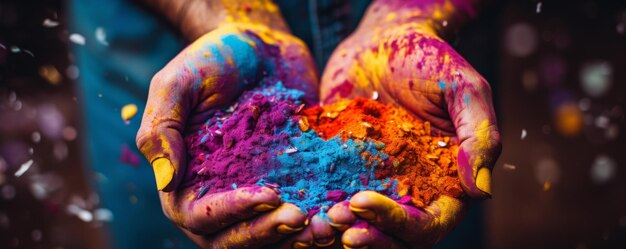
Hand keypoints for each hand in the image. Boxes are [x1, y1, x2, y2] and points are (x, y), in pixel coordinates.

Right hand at [136, 22, 318, 247]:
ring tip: (324, 227)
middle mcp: (219, 194)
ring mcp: (255, 191)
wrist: (262, 46)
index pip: (200, 216)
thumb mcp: (178, 83)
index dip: (231, 214)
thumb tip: (165, 180)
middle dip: (265, 233)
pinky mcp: (289, 183)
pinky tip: (339, 213)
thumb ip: (161, 129)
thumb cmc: (213, 58)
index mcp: (186, 180)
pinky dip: (316, 222)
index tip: (267, 195)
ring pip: (268, 236)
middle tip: (300, 218)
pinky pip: (300, 214)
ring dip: (293, 239)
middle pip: (233, 238)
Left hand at [320, 4, 500, 247]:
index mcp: (443, 182)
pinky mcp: (340, 173)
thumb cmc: (428, 61)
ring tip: (310, 223)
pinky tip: (293, 204)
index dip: (398, 225)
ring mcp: (372, 184)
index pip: (428, 224)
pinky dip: (313, 210)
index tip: (362, 202)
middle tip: (334, 223)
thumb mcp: (462, 88)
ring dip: (335, 232)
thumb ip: (479, 135)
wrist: (380, 43)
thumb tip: (480, 189)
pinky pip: (327, 200)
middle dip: (365, 236)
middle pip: (391, 236)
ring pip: (358, 226)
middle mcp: (408, 191)